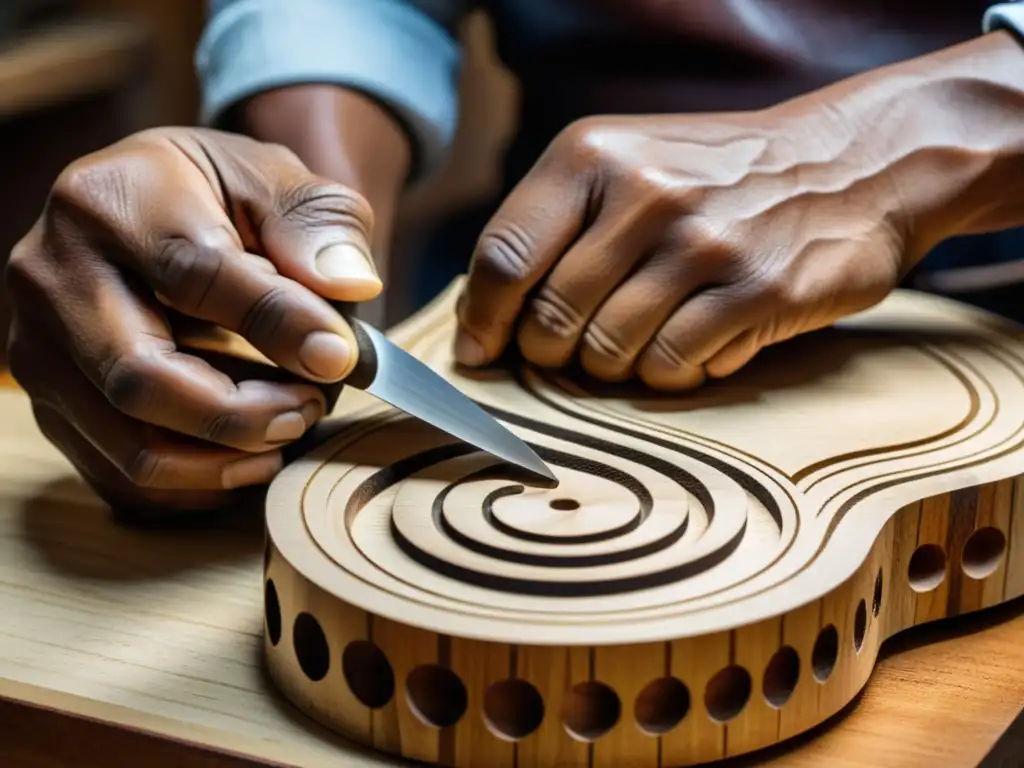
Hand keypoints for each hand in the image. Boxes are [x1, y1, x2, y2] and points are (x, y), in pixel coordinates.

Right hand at [5, 127, 380, 515]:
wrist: (154, 209)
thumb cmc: (220, 195)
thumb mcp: (276, 180)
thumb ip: (316, 223)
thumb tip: (349, 285)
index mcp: (109, 202)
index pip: (193, 276)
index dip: (276, 324)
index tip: (339, 356)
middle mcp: (53, 277)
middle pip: (140, 379)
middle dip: (240, 414)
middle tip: (308, 408)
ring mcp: (40, 347)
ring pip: (128, 443)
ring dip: (225, 459)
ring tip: (288, 430)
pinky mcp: (51, 403)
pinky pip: (120, 476)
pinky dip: (197, 484)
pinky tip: (250, 459)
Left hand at [453, 105, 910, 389]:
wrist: (848, 164)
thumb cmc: (713, 179)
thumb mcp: (625, 166)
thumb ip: (553, 228)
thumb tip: (483, 322)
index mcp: (593, 156)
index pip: (503, 257)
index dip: (482, 321)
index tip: (481, 353)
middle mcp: (644, 195)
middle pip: (550, 320)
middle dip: (553, 353)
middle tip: (579, 348)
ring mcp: (704, 243)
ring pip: (609, 353)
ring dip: (615, 366)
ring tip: (646, 338)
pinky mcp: (758, 291)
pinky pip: (674, 368)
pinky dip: (672, 374)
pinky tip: (694, 344)